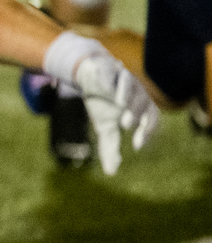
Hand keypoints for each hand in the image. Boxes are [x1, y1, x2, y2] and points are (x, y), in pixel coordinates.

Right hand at [74, 55, 159, 174]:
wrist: (91, 78)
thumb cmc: (103, 104)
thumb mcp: (105, 128)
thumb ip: (110, 148)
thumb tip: (112, 172)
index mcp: (141, 107)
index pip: (151, 120)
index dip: (146, 132)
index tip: (136, 145)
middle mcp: (137, 93)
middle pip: (143, 102)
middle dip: (136, 112)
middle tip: (126, 124)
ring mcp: (124, 79)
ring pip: (130, 86)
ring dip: (126, 95)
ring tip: (120, 104)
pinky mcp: (109, 69)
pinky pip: (112, 73)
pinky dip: (110, 80)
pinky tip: (104, 88)